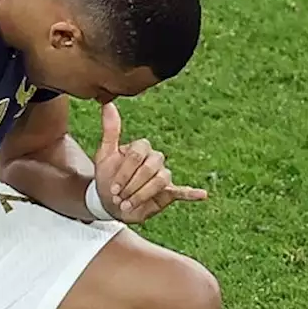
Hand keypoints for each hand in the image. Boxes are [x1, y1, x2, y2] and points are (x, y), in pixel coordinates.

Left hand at [92, 103, 206, 222]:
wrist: (110, 202)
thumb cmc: (108, 177)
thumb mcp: (105, 154)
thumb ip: (110, 130)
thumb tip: (107, 103)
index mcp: (142, 148)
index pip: (137, 155)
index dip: (124, 172)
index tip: (112, 188)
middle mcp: (155, 159)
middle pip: (150, 167)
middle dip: (132, 185)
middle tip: (119, 198)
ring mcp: (163, 174)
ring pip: (161, 180)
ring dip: (142, 195)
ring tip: (128, 205)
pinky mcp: (169, 192)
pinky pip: (183, 191)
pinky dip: (192, 193)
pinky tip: (202, 195)